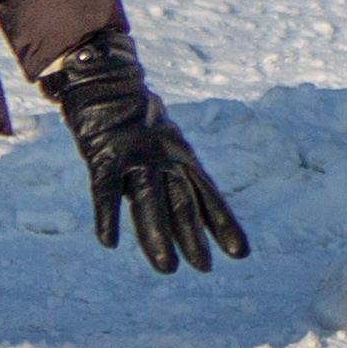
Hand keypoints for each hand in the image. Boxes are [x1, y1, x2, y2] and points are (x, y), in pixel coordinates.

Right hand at [44, 25, 248, 275]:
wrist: (107, 78)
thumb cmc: (135, 117)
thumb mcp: (163, 144)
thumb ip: (171, 178)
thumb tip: (186, 215)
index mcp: (182, 155)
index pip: (208, 195)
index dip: (223, 224)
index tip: (241, 253)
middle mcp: (165, 157)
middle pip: (182, 203)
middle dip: (193, 238)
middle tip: (205, 269)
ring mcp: (136, 156)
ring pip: (149, 201)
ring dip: (157, 237)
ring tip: (167, 269)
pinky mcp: (104, 156)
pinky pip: (105, 191)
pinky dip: (107, 216)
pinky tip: (109, 242)